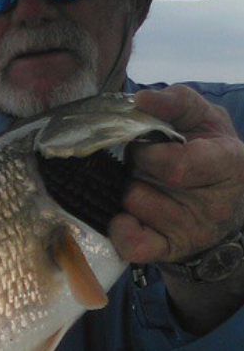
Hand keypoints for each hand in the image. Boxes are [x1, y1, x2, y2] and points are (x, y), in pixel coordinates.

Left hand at [109, 86, 243, 263]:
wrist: (223, 204)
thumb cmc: (208, 153)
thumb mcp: (204, 119)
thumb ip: (177, 102)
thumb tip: (141, 99)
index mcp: (228, 163)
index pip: (175, 165)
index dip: (149, 152)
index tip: (146, 141)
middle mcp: (214, 203)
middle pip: (143, 177)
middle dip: (137, 162)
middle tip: (150, 162)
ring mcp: (192, 231)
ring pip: (131, 201)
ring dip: (130, 188)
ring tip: (150, 185)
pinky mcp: (169, 251)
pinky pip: (131, 244)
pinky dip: (121, 229)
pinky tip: (129, 217)